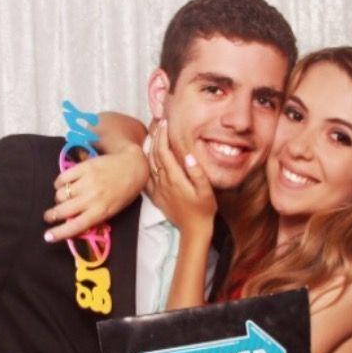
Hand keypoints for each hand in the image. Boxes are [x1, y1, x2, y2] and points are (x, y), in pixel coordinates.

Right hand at [43, 144, 147, 242]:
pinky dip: (59, 183)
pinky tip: (63, 184)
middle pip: (62, 210)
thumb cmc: (124, 192)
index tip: (47, 236)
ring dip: (58, 198)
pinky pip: (62, 178)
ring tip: (62, 198)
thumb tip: (72, 222)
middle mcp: (92, 198)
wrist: (134, 168)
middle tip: (49, 216)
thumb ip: (94, 216)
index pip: (75, 226)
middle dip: (51, 216)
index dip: (59, 233)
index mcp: (100, 212)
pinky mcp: (84, 167)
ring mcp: (87, 182)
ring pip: (60, 194)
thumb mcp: (112, 210)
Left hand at [147, 119, 216, 234]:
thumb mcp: (206, 191)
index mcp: (175, 178)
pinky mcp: (156, 196)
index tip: (165, 122)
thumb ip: (197, 173)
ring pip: (148, 164)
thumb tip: (188, 155)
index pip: (164, 151)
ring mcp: (158, 189)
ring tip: (152, 133)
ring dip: (149, 147)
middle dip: (156, 136)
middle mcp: (163, 182)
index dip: (163, 135)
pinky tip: (146, 157)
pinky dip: (145, 164)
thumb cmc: (203, 210)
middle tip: (158, 123)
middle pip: (154, 154)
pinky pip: (146, 177)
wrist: (193, 230)